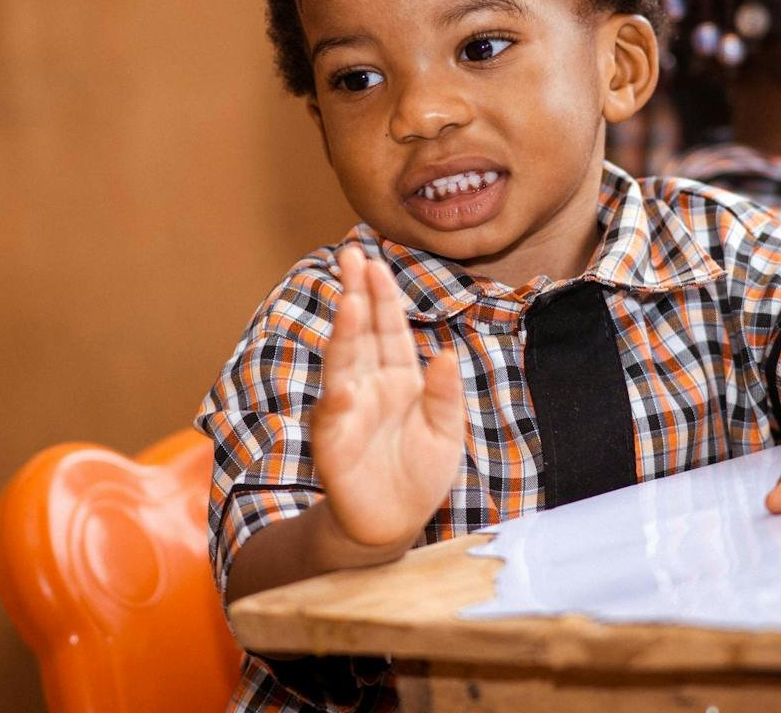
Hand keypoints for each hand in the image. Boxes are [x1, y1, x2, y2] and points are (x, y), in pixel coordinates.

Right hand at [312, 247, 463, 548]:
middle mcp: (369, 385)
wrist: (393, 524)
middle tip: (350, 256)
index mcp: (398, 377)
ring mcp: (348, 411)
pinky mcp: (334, 445)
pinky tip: (344, 388)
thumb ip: (446, 396)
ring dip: (346, 335)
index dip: (382, 296)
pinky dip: (338, 402)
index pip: (390, 328)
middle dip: (356, 294)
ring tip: (350, 302)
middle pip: (361, 333)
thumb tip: (447, 355)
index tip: (376, 261)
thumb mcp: (446, 432)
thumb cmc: (419, 474)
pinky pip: (333, 419)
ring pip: (344, 365)